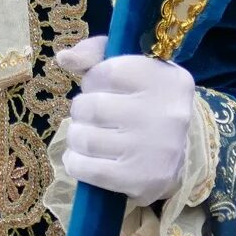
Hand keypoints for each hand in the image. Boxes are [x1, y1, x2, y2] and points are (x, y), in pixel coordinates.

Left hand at [56, 36, 198, 206]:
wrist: (171, 155)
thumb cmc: (142, 102)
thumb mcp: (128, 67)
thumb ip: (95, 54)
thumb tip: (64, 58)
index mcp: (168, 80)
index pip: (107, 72)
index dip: (92, 80)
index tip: (99, 87)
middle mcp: (167, 115)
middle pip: (92, 107)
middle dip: (81, 109)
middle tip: (92, 115)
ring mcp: (154, 151)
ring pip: (84, 138)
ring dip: (77, 136)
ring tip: (89, 135)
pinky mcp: (140, 181)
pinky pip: (86, 169)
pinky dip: (75, 162)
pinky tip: (84, 158)